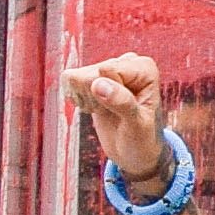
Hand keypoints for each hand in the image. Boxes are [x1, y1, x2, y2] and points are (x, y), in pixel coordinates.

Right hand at [65, 50, 177, 190]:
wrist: (135, 153)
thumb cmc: (143, 140)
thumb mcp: (136, 126)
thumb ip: (122, 103)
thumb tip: (97, 83)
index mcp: (144, 68)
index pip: (108, 70)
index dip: (108, 96)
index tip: (122, 112)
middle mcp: (127, 62)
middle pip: (90, 74)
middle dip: (96, 98)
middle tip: (113, 115)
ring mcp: (109, 67)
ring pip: (77, 77)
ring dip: (87, 100)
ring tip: (106, 112)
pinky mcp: (94, 75)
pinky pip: (70, 80)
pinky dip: (79, 99)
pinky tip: (95, 108)